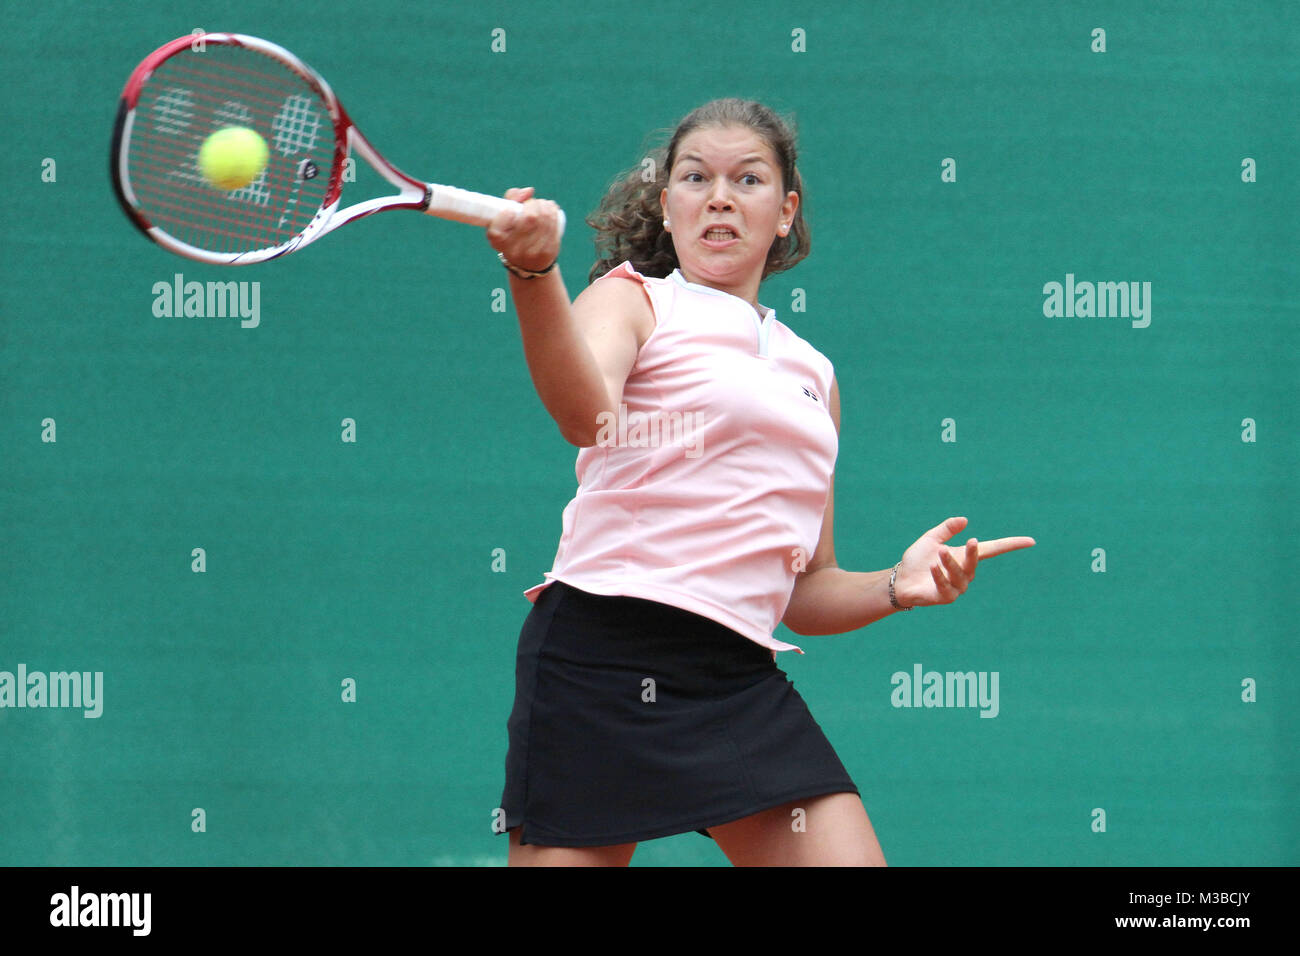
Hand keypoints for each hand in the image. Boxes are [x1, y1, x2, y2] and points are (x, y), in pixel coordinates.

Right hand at [486, 186, 561, 272]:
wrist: (528, 264)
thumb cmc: (513, 234)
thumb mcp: (505, 219)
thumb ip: (511, 199)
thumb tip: (529, 191)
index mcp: (498, 243)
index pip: (498, 229)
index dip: (506, 214)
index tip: (511, 210)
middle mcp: (514, 251)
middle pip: (530, 218)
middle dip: (533, 204)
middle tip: (531, 203)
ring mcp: (533, 253)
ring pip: (544, 219)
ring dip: (544, 205)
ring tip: (541, 204)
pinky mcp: (549, 251)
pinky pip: (553, 225)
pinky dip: (553, 211)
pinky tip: (550, 208)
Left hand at [893, 517, 1034, 608]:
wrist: (900, 580)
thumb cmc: (917, 560)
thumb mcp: (932, 539)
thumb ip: (947, 529)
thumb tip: (965, 520)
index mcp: (965, 556)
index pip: (993, 549)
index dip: (1011, 545)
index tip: (1030, 541)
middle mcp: (965, 572)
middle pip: (976, 562)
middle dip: (974, 552)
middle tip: (971, 541)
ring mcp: (957, 587)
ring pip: (960, 574)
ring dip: (950, 563)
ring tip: (939, 552)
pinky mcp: (946, 598)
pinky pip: (946, 586)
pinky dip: (939, 576)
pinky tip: (932, 567)